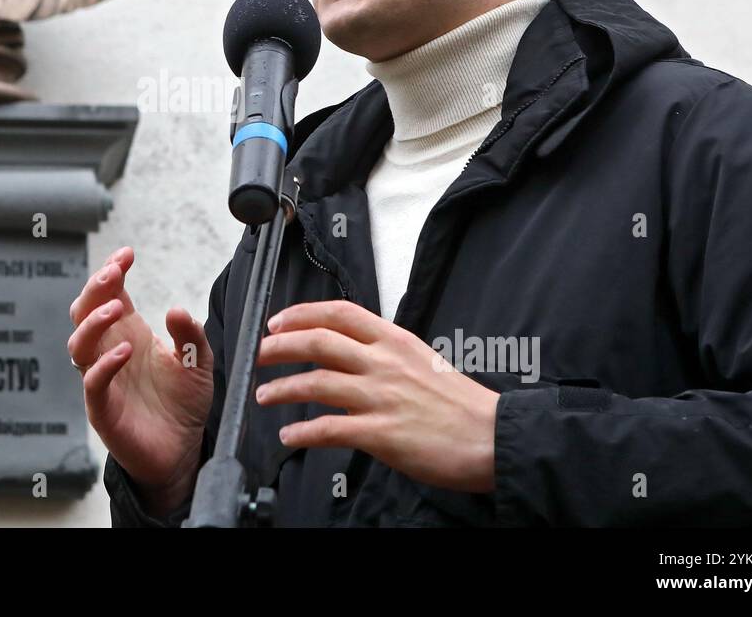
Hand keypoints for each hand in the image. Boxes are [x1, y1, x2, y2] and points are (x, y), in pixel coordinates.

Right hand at [67, 246, 213, 512]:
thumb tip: (176, 309)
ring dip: (94, 322)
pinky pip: (93, 383)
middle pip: (84, 312)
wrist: (181, 451)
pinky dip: (104, 365)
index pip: (109, 294)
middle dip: (94, 288)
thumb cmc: (183, 403)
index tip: (127, 254)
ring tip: (116, 308)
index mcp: (128, 333)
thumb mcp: (198, 362)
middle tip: (112, 272)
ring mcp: (102, 379)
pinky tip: (125, 351)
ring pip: (79, 344)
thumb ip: (190, 335)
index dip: (111, 272)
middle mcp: (110, 351)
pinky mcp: (103, 409)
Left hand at [255, 300, 498, 491]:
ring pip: (316, 383)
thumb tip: (347, 357)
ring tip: (264, 395)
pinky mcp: (381, 434)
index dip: (301, 314)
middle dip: (279, 346)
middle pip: (318, 342)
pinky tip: (290, 436)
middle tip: (258, 353)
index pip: (339, 313)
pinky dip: (303, 432)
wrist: (493, 437)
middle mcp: (384, 363)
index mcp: (394, 341)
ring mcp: (381, 397)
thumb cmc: (460, 404)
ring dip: (282, 389)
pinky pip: (329, 429)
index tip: (278, 321)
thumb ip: (382, 355)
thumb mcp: (421, 360)